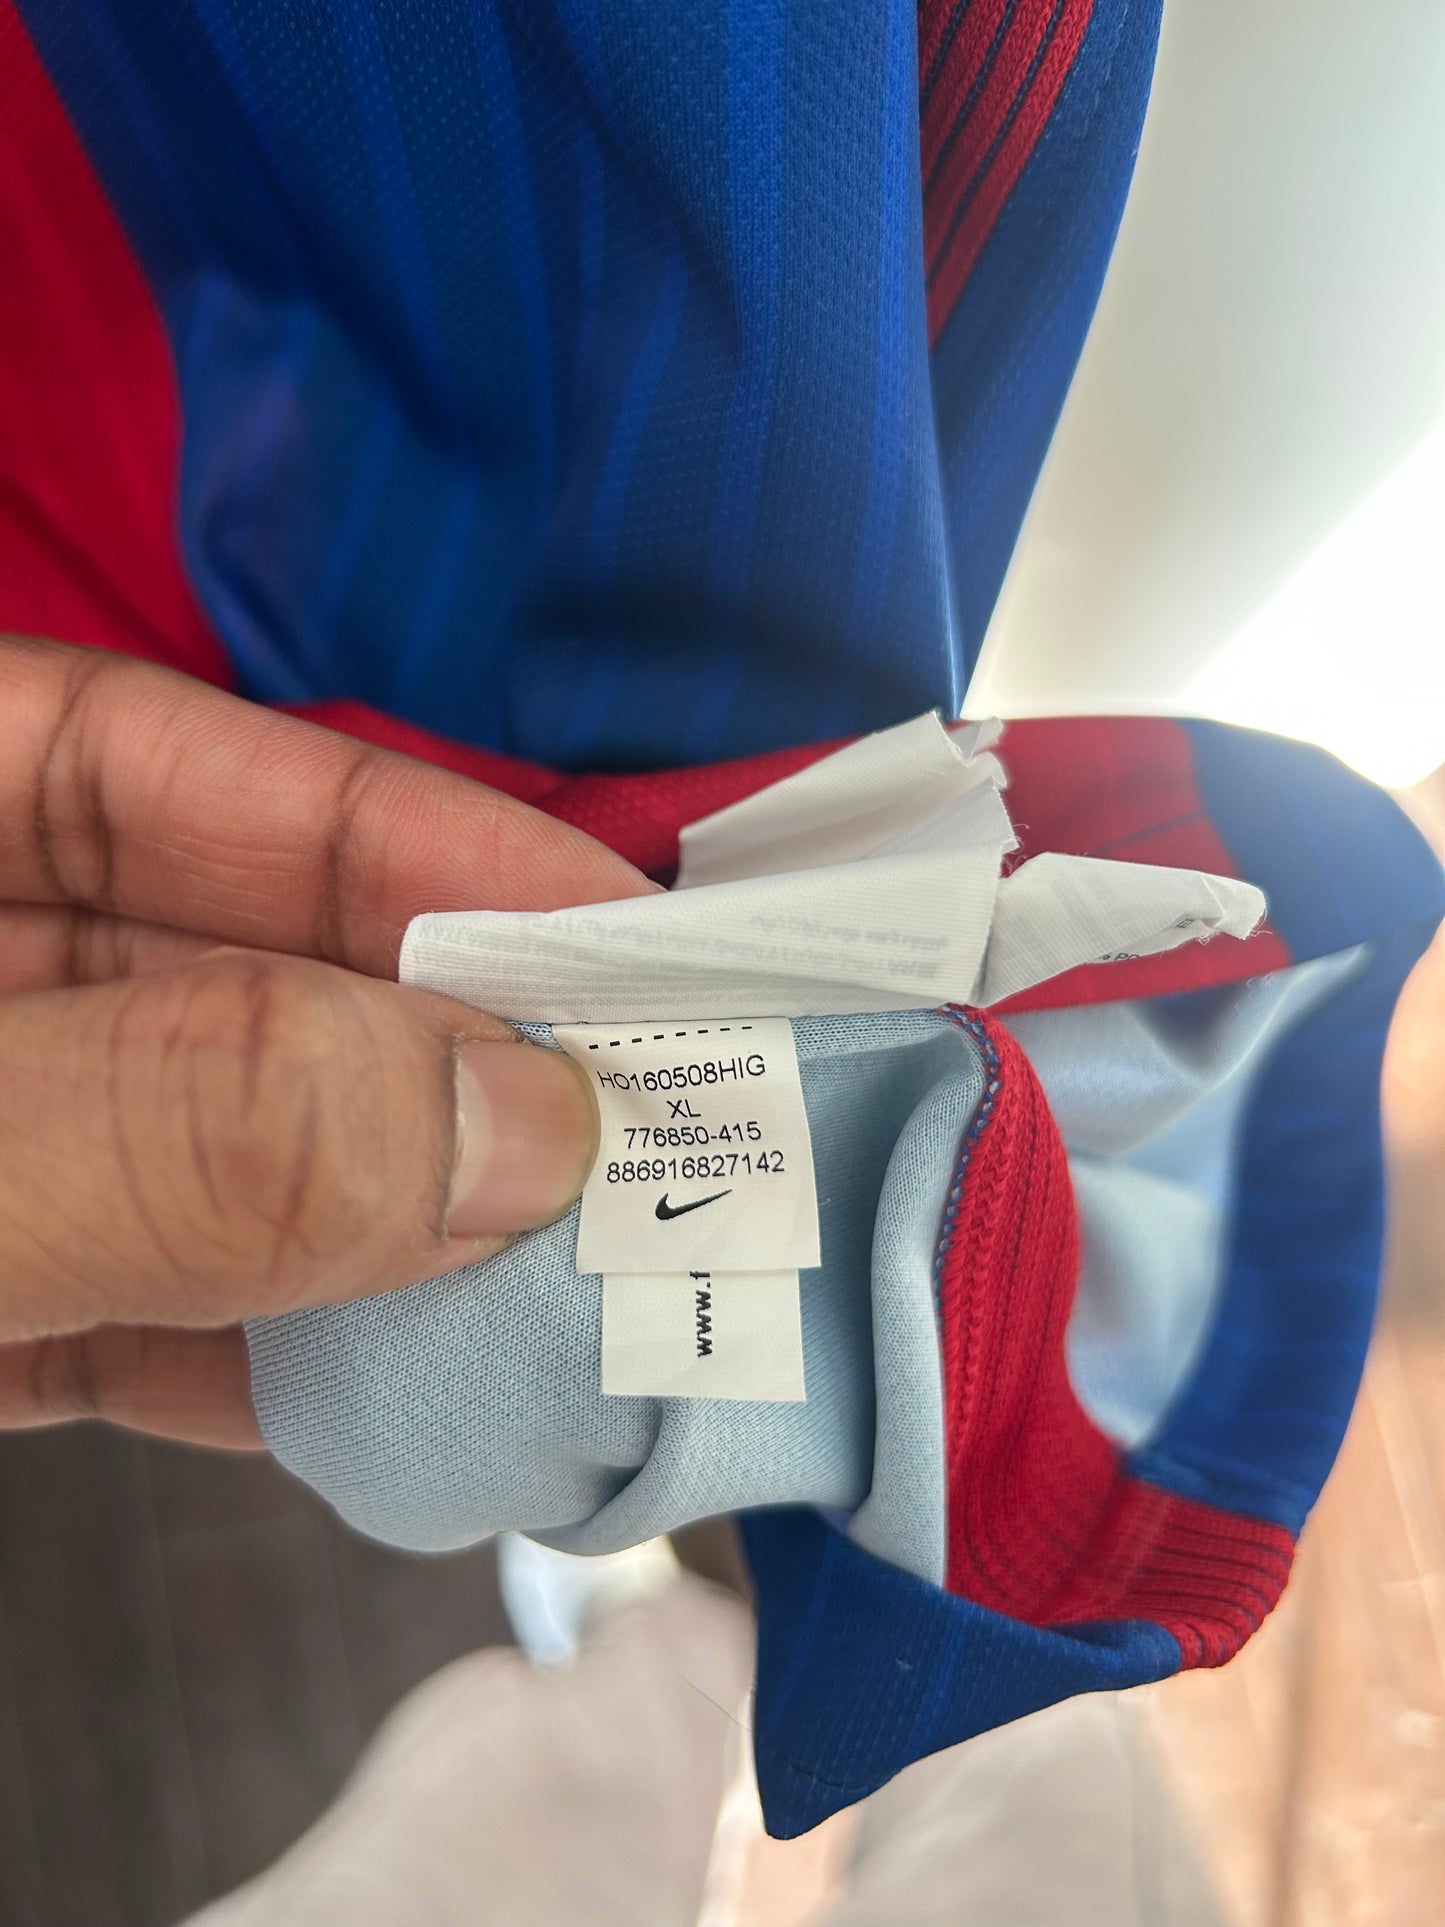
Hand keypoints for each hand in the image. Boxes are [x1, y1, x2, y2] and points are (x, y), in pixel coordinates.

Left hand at [0, 638, 653, 1447]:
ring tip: (572, 1268)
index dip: (403, 829)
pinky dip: (264, 1362)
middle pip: (212, 964)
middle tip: (641, 1116)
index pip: (157, 761)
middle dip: (424, 1046)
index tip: (617, 916)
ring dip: (379, 1222)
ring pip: (200, 1150)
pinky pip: (131, 1312)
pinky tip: (402, 1392)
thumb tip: (508, 1119)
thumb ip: (172, 1124)